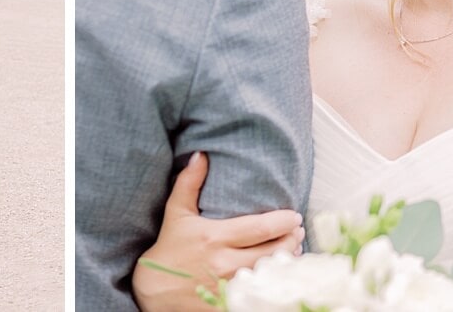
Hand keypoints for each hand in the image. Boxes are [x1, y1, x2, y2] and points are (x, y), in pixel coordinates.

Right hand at [132, 152, 304, 311]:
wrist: (155, 289)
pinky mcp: (229, 303)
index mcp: (215, 237)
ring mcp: (229, 287)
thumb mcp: (176, 212)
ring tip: (295, 250)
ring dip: (287, 261)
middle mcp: (225, 262)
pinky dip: (275, 282)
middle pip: (273, 252)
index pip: (260, 228)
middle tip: (298, 232)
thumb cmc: (169, 247)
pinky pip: (262, 293)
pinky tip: (280, 274)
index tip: (294, 216)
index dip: (283, 222)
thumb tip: (200, 154)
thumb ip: (189, 182)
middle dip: (291, 241)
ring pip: (271, 273)